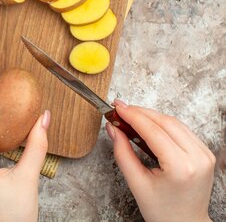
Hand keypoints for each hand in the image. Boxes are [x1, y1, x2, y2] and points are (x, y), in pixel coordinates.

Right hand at [107, 100, 215, 221]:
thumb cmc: (162, 211)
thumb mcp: (136, 183)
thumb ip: (122, 152)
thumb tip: (113, 128)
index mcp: (181, 167)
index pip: (153, 130)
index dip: (132, 115)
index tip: (117, 108)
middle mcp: (197, 158)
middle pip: (165, 122)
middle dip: (140, 112)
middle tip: (120, 110)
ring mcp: (205, 154)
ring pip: (175, 122)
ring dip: (151, 116)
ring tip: (131, 116)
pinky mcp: (205, 153)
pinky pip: (182, 130)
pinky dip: (164, 124)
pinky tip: (148, 125)